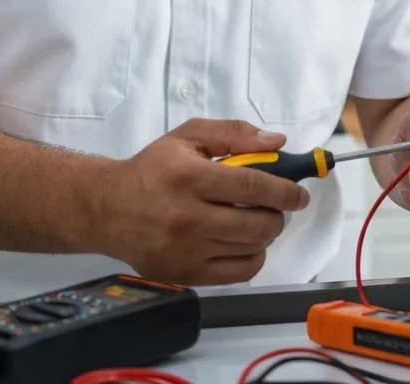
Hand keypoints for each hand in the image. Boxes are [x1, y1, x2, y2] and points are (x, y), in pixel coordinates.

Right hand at [96, 118, 309, 284]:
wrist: (110, 208)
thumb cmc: (153, 168)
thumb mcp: (189, 136)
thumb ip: (234, 134)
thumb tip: (277, 143)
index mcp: (190, 178)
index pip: (253, 187)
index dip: (285, 190)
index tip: (299, 192)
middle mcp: (188, 218)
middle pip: (258, 224)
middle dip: (277, 214)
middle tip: (273, 205)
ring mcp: (187, 251)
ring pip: (252, 250)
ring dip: (264, 234)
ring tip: (254, 219)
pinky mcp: (186, 275)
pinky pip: (239, 273)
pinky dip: (252, 257)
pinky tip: (243, 241)